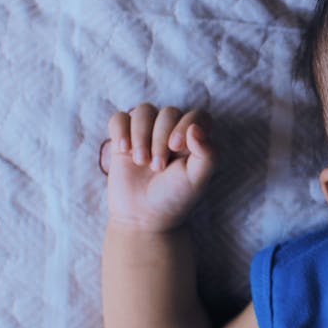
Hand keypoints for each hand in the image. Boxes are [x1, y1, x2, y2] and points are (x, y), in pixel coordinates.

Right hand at [103, 104, 213, 231]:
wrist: (143, 216)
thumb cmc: (175, 197)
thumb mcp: (197, 179)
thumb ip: (207, 154)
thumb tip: (195, 127)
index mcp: (196, 138)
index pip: (197, 115)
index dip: (185, 125)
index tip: (175, 148)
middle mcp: (172, 131)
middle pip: (168, 113)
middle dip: (160, 138)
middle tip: (157, 167)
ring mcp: (147, 133)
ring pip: (143, 111)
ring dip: (140, 135)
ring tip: (141, 162)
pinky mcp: (124, 138)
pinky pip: (119, 118)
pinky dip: (121, 130)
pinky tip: (124, 150)